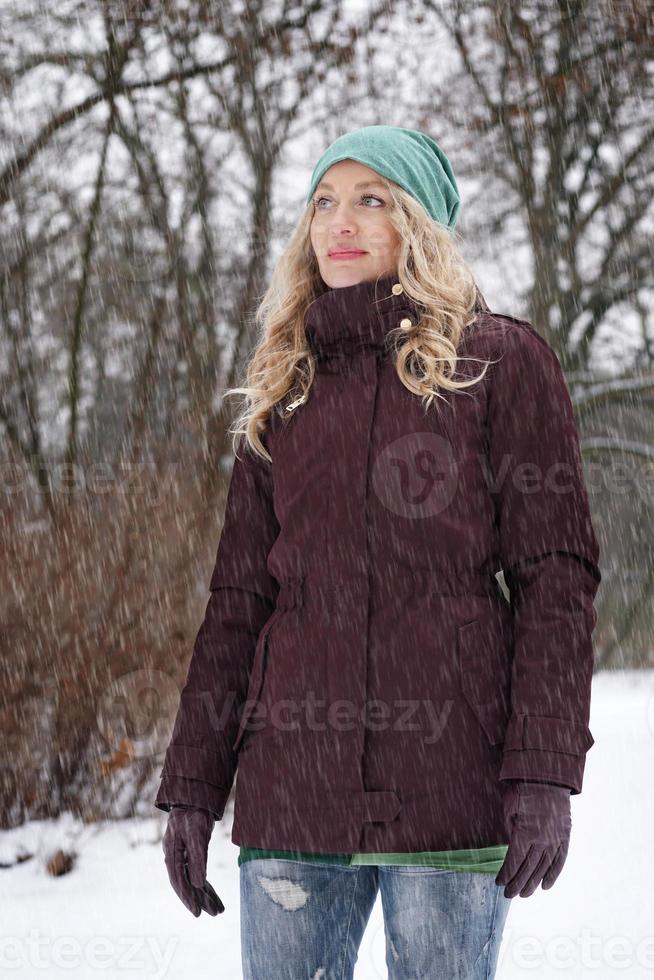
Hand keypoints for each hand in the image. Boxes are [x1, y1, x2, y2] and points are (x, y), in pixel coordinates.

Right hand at [163, 805, 224, 915]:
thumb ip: (197, 859)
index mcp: (171, 854)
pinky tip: (214, 896)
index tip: (198, 912)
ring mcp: (183, 858)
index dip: (188, 898)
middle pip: (188, 884)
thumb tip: (199, 884)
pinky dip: (207, 885)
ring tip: (219, 910)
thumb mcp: (197, 836)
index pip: (179, 882)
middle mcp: (175, 859)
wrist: (194, 799)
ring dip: (206, 895)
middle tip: (214, 913)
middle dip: (201, 899)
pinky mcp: (192, 855)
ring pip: (194, 881)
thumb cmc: (193, 815)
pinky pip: (198, 874)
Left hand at [495, 781, 571, 898]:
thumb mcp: (509, 808)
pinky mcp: (565, 837)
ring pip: (543, 868)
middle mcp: (542, 840)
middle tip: (509, 895)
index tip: (499, 883)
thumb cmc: (523, 791)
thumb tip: (511, 848)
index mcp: (525, 832)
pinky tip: (545, 886)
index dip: (506, 874)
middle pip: (528, 869)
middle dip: (517, 884)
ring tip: (524, 895)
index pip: (514, 861)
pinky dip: (553, 875)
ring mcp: (555, 839)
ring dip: (533, 883)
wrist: (548, 778)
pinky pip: (560, 861)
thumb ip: (510, 830)